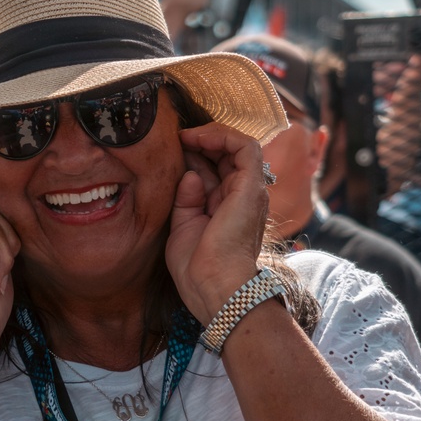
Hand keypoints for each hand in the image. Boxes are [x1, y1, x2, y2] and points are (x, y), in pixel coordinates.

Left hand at [165, 125, 266, 326]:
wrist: (213, 285)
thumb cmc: (196, 267)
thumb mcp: (183, 226)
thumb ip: (185, 198)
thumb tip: (188, 174)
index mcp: (225, 207)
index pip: (213, 169)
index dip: (193, 154)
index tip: (169, 150)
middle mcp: (241, 196)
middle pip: (224, 155)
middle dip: (200, 142)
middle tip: (173, 138)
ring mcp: (249, 190)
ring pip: (237, 146)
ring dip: (210, 135)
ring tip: (185, 135)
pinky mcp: (251, 186)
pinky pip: (245, 146)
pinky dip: (222, 136)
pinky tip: (198, 138)